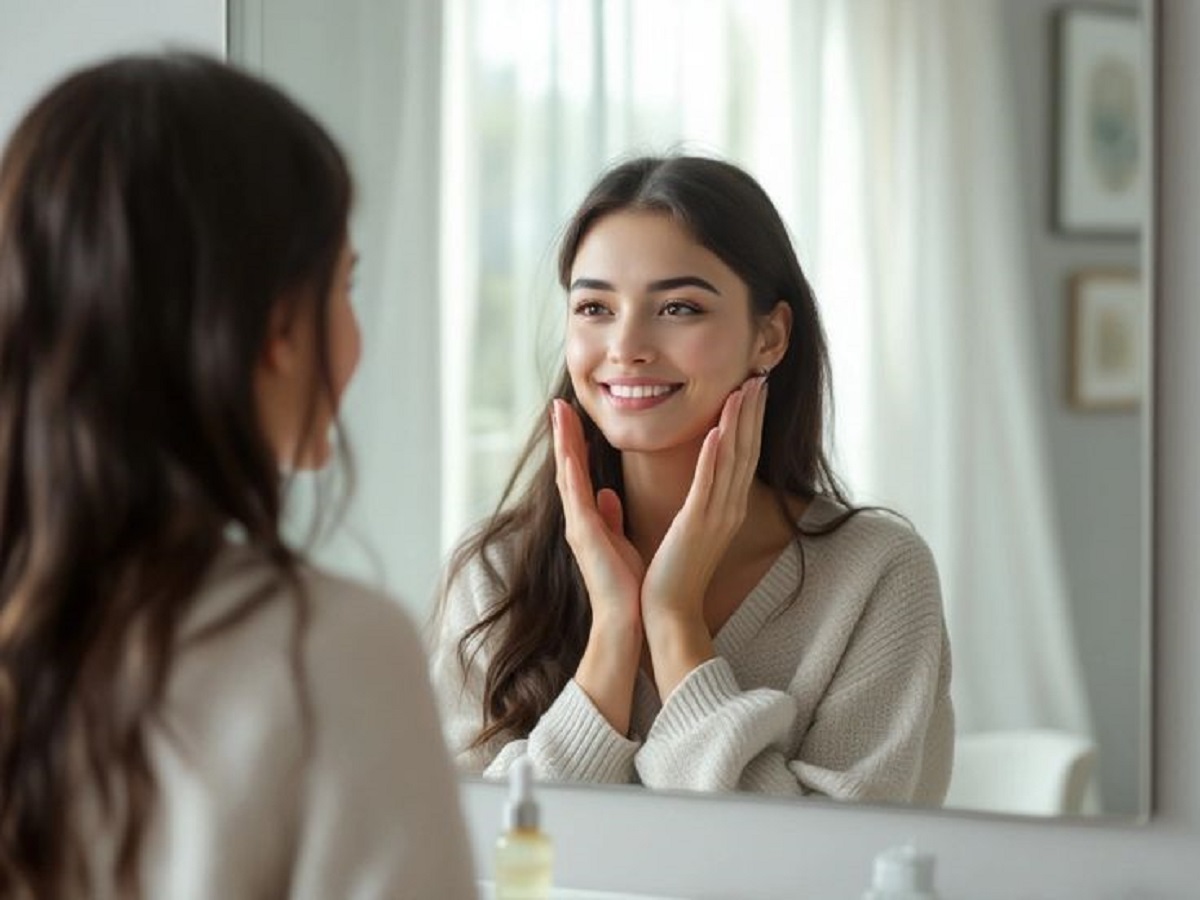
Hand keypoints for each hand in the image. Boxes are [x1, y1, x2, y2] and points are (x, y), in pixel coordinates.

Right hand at [552, 399, 644, 731]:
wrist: (626, 620)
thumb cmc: (628, 585)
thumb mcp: (620, 543)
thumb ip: (610, 517)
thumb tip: (606, 495)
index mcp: (589, 519)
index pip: (579, 472)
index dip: (575, 443)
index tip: (572, 415)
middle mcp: (578, 518)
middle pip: (567, 467)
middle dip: (563, 434)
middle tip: (559, 403)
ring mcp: (577, 525)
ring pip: (566, 474)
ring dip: (562, 443)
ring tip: (559, 413)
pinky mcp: (584, 535)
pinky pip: (576, 496)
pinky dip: (572, 470)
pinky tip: (569, 450)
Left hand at [640, 375, 768, 695]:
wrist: (669, 612)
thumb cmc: (674, 572)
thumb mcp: (691, 527)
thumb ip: (698, 500)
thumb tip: (699, 477)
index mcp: (726, 507)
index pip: (742, 454)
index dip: (750, 420)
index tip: (752, 389)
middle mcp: (729, 508)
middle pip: (746, 450)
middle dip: (752, 411)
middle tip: (759, 375)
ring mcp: (716, 516)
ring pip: (731, 460)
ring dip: (739, 422)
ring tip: (745, 389)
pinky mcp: (696, 525)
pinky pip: (707, 484)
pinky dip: (713, 456)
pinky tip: (718, 431)